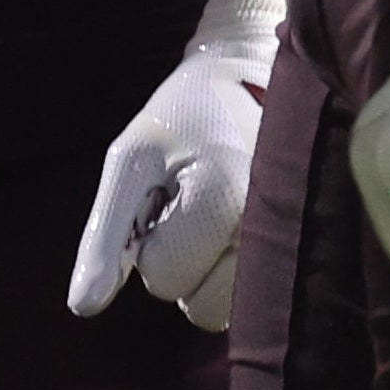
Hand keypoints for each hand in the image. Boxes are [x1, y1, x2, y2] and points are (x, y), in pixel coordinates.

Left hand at [66, 0, 280, 331]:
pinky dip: (237, 274)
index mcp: (225, 196)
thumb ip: (105, 236)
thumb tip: (83, 307)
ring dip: (212, 273)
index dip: (152, 242)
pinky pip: (255, 298)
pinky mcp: (307, 247)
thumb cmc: (179, 120)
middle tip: (192, 207)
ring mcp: (298, 239)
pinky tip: (238, 226)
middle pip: (201, 308)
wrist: (250, 80)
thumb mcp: (129, 163)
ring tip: (217, 215)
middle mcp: (271, 226)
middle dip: (184, 266)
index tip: (167, 194)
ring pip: (230, 309)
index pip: (164, 277)